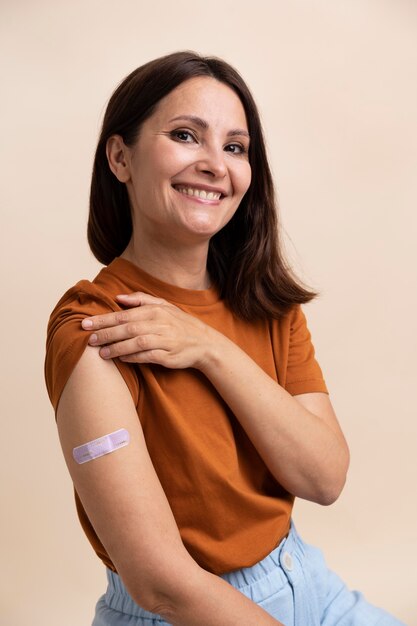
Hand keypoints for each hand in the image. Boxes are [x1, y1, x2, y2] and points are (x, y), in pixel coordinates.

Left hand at [81, 292, 215, 369]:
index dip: (103, 319)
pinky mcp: (168, 356)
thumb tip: (118, 297)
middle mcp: (159, 324)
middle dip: (106, 334)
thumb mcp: (164, 306)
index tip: (85, 324)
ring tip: (101, 353)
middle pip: (127, 328)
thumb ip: (141, 300)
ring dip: (116, 348)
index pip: (124, 314)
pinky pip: (147, 356)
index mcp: (155, 311)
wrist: (205, 343)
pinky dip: (133, 357)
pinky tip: (121, 358)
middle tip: (88, 339)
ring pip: (136, 343)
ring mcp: (164, 340)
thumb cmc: (180, 324)